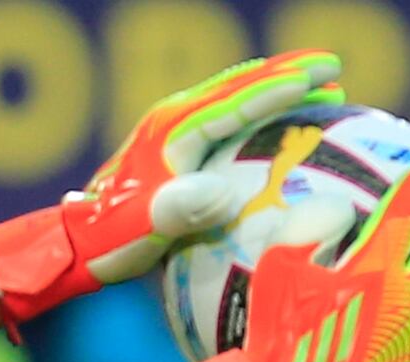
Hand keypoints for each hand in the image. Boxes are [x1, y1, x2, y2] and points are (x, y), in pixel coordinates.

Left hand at [0, 51, 348, 329]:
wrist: (76, 243)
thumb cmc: (110, 239)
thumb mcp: (144, 227)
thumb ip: (180, 209)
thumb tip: (222, 194)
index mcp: (174, 131)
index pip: (239, 100)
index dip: (282, 87)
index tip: (322, 77)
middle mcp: (174, 120)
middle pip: (241, 85)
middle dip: (289, 74)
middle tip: (334, 70)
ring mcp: (174, 131)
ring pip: (235, 97)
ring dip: (277, 90)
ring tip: (320, 88)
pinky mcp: (175, 149)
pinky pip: (227, 118)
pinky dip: (258, 111)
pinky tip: (279, 122)